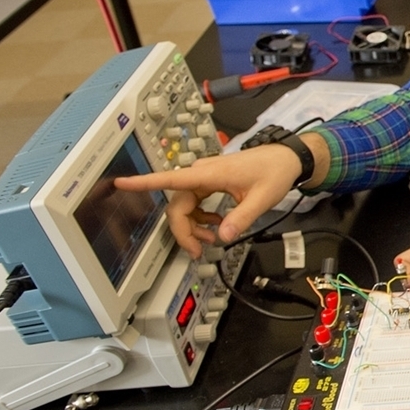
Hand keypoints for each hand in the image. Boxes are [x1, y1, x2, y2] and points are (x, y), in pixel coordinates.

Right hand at [114, 143, 303, 257]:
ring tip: (210, 240)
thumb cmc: (275, 170)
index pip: (170, 179)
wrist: (287, 159)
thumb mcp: (262, 198)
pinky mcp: (210, 183)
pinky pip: (194, 203)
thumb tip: (223, 235)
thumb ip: (241, 218)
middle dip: (183, 230)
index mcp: (210, 174)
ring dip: (192, 226)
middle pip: (177, 205)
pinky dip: (200, 218)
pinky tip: (215, 226)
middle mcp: (202, 174)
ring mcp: (205, 178)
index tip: (121, 183)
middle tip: (197, 251)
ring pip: (185, 206)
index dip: (143, 183)